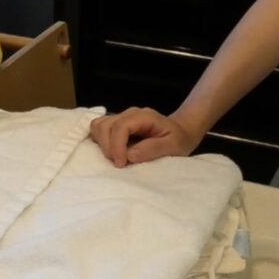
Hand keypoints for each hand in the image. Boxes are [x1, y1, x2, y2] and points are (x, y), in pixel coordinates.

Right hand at [89, 107, 204, 167]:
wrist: (180, 132)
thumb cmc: (178, 140)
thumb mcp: (174, 146)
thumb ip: (154, 148)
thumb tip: (130, 154)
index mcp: (144, 116)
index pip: (121, 126)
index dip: (117, 146)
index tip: (121, 164)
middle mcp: (129, 114)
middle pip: (105, 125)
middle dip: (108, 147)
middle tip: (120, 164)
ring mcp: (121, 118)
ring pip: (98, 126)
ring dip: (102, 144)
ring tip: (115, 158)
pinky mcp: (115, 125)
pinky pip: (98, 130)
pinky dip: (99, 142)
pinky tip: (111, 153)